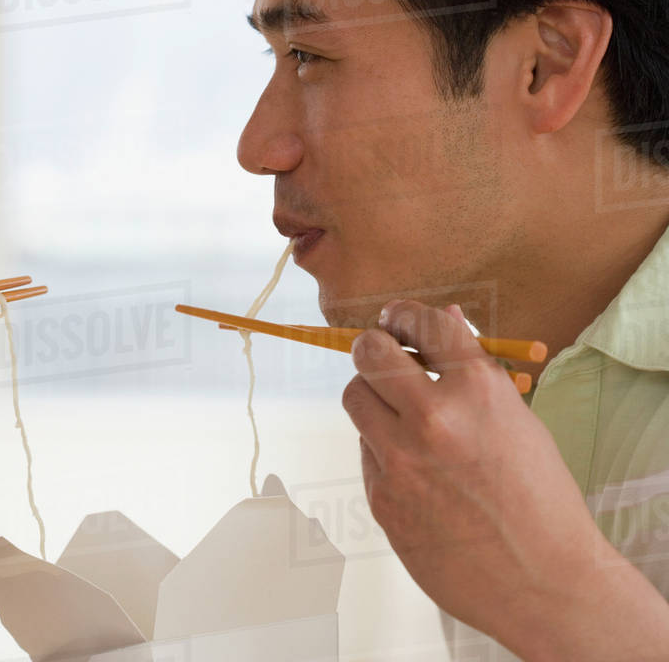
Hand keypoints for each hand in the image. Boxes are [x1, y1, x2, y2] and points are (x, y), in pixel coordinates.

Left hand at [342, 299, 605, 651]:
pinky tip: (417, 469)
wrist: (541, 579)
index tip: (398, 319)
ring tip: (398, 411)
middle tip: (382, 354)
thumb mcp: (518, 421)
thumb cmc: (538, 498)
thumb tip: (445, 319)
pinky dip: (383, 448)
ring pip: (354, 396)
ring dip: (371, 394)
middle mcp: (434, 418)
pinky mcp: (381, 495)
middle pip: (369, 353)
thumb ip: (475, 372)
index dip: (406, 314)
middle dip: (372, 346)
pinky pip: (366, 450)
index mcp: (479, 392)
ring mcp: (401, 458)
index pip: (425, 323)